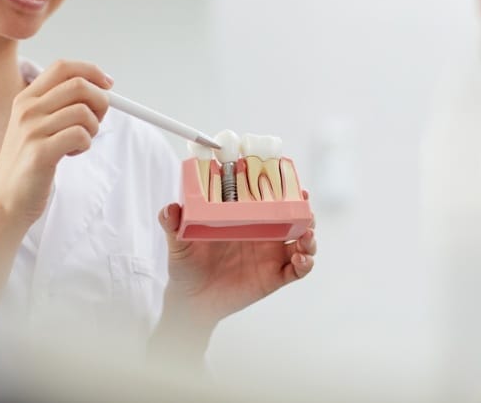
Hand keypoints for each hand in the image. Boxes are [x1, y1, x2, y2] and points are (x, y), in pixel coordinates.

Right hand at [0, 60, 112, 225]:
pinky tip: (71, 153)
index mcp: (26, 98)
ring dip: (92, 129)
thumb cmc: (29, 164)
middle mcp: (27, 109)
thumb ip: (61, 107)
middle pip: (79, 86)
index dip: (92, 71)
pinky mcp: (40, 152)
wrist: (7, 200)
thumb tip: (100, 91)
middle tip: (96, 122)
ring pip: (84, 112)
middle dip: (100, 102)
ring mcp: (32, 130)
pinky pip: (81, 135)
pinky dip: (85, 145)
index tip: (108, 84)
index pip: (63, 67)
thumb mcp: (38, 126)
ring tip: (78, 143)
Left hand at [158, 195, 316, 329]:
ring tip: (306, 236)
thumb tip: (170, 208)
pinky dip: (306, 263)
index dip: (284, 189)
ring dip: (310, 236)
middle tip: (305, 207)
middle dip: (305, 210)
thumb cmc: (186, 265)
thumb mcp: (179, 242)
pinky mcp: (275, 276)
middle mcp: (263, 234)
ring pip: (302, 241)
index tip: (291, 181)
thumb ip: (173, 224)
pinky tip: (301, 259)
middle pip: (293, 217)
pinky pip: (297, 269)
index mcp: (245, 219)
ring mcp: (271, 255)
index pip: (270, 199)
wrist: (191, 300)